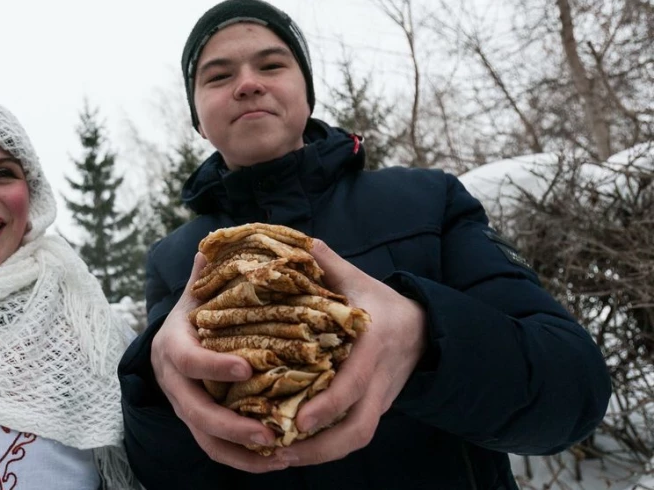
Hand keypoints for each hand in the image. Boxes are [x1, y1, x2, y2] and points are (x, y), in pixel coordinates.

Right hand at [151, 252, 290, 471]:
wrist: (174, 338)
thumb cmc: (197, 310)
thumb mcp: (200, 290)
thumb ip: (209, 272)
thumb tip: (215, 244)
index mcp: (172, 344)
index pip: (187, 360)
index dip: (213, 366)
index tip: (244, 368)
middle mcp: (173, 380)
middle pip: (194, 411)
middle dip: (231, 425)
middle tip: (269, 431)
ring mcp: (183, 404)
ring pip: (204, 438)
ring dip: (240, 451)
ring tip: (277, 454)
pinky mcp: (196, 423)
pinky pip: (215, 448)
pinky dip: (241, 458)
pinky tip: (273, 460)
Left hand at [276, 239, 427, 465]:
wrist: (424, 330)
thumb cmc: (383, 304)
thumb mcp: (361, 282)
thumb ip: (330, 266)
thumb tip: (301, 243)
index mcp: (373, 347)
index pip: (353, 384)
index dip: (328, 406)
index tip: (300, 420)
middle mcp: (378, 381)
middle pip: (358, 428)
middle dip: (321, 448)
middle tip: (281, 452)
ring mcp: (379, 400)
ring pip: (356, 440)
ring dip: (318, 456)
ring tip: (278, 459)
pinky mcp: (374, 410)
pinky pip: (352, 438)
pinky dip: (324, 451)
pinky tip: (291, 453)